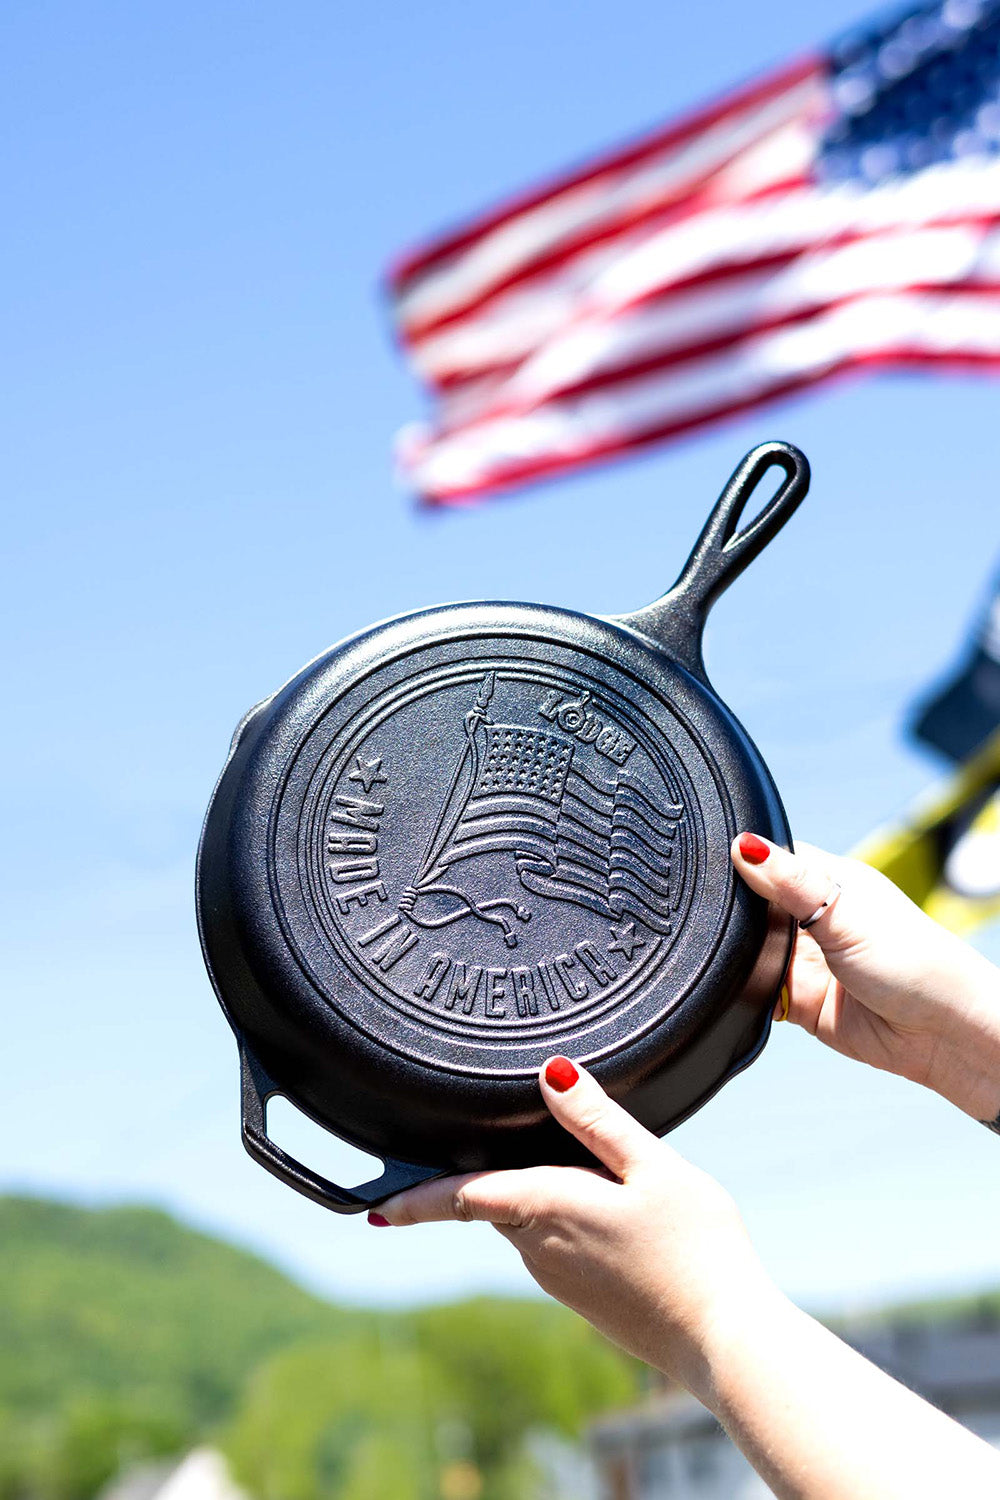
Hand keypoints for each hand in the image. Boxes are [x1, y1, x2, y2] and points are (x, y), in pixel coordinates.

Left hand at [373, 1059, 775, 1391]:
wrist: (723, 1338)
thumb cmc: (697, 1249)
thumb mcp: (654, 1167)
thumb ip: (599, 1120)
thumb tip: (551, 1073)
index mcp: (547, 1207)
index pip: (461, 1197)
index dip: (414, 1200)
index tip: (374, 1208)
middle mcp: (540, 1249)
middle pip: (493, 1202)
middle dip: (479, 1181)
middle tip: (475, 1146)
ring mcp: (558, 1280)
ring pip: (523, 1223)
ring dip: (526, 1197)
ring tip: (566, 1168)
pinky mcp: (581, 1298)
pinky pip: (550, 1246)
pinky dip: (554, 1221)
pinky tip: (602, 1211)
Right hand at [732, 834, 999, 1121]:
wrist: (941, 1034)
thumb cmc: (915, 961)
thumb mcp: (845, 912)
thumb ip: (790, 882)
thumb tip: (744, 845)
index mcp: (827, 882)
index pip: (771, 859)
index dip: (743, 861)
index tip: (711, 864)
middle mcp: (813, 919)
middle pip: (753, 908)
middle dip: (736, 915)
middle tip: (724, 919)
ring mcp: (806, 960)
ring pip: (751, 951)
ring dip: (741, 955)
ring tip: (737, 954)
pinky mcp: (800, 1001)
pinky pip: (757, 991)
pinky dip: (746, 991)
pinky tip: (741, 986)